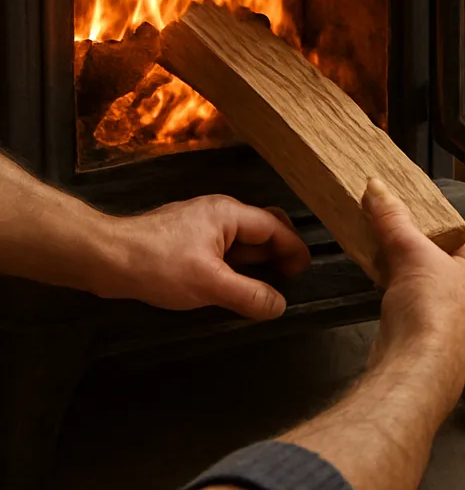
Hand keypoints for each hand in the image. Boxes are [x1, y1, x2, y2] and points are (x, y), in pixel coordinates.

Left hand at [94, 195, 310, 319]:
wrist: (106, 258)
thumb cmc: (160, 266)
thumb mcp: (209, 285)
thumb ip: (249, 295)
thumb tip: (280, 305)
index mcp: (230, 213)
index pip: (275, 227)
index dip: (294, 248)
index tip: (305, 271)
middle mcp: (220, 212)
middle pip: (262, 227)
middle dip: (279, 250)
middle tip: (290, 277)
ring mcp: (201, 224)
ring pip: (241, 240)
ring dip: (256, 259)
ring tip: (266, 285)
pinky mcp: (185, 238)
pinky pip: (223, 247)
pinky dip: (237, 263)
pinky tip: (233, 284)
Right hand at [361, 178, 464, 413]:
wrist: (414, 368)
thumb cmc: (433, 315)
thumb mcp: (412, 251)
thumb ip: (394, 218)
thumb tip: (379, 190)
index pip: (456, 224)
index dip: (429, 211)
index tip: (404, 197)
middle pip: (435, 247)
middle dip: (410, 234)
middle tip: (386, 214)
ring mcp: (445, 308)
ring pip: (419, 270)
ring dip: (398, 258)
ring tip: (377, 238)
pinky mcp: (421, 324)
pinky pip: (405, 291)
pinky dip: (390, 279)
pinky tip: (375, 271)